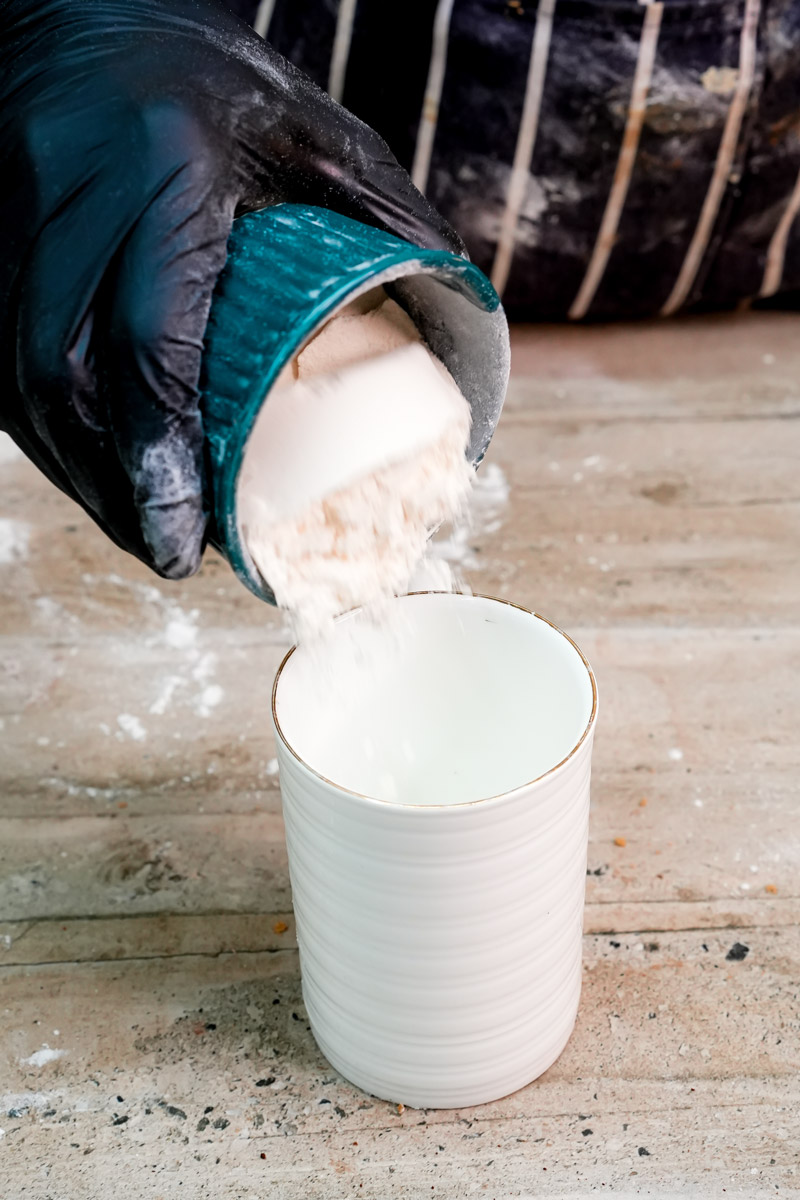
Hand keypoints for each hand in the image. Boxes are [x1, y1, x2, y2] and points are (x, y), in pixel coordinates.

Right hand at [0, 0, 462, 577]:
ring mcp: (9, 215)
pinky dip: (41, 430)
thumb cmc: (213, 78)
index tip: (187, 533)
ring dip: (72, 471)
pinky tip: (85, 466)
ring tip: (131, 526)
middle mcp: (71, 191)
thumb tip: (458, 319)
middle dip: (111, 485)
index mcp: (167, 163)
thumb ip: (383, 223)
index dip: (162, 451)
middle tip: (164, 550)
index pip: (148, 335)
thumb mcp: (319, 134)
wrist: (89, 13)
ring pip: (17, 378)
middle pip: (62, 374)